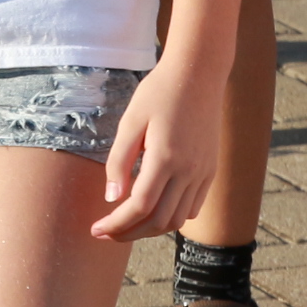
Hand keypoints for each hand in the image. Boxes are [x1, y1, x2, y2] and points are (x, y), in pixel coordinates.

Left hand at [93, 50, 226, 240]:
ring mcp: (203, 172)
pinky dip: (171, 217)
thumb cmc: (159, 92)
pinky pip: (192, 207)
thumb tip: (112, 198)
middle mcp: (188, 170)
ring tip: (127, 224)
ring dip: (151, 229)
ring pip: (177, 220)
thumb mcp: (130, 120)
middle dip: (129, 233)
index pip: (139, 206)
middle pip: (159, 221)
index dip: (116, 223)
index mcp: (165, 157)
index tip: (96, 229)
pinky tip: (153, 209)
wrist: (198, 73)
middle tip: (106, 232)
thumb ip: (119, 160)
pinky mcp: (210, 170)